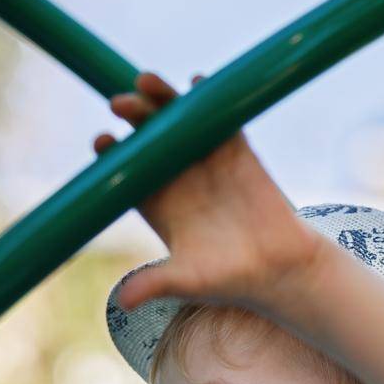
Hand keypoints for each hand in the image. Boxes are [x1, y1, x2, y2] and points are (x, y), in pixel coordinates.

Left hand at [94, 71, 325, 319]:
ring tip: (146, 81)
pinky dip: (210, 101)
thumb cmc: (229, 280)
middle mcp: (179, 179)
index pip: (129, 174)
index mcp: (160, 205)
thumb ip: (155, 284)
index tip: (103, 142)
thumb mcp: (188, 281)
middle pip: (149, 140)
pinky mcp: (237, 154)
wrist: (280, 270)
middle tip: (120, 102)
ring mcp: (207, 164)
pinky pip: (220, 122)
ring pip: (179, 124)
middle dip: (134, 119)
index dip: (114, 156)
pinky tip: (197, 82)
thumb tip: (122, 302)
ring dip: (164, 101)